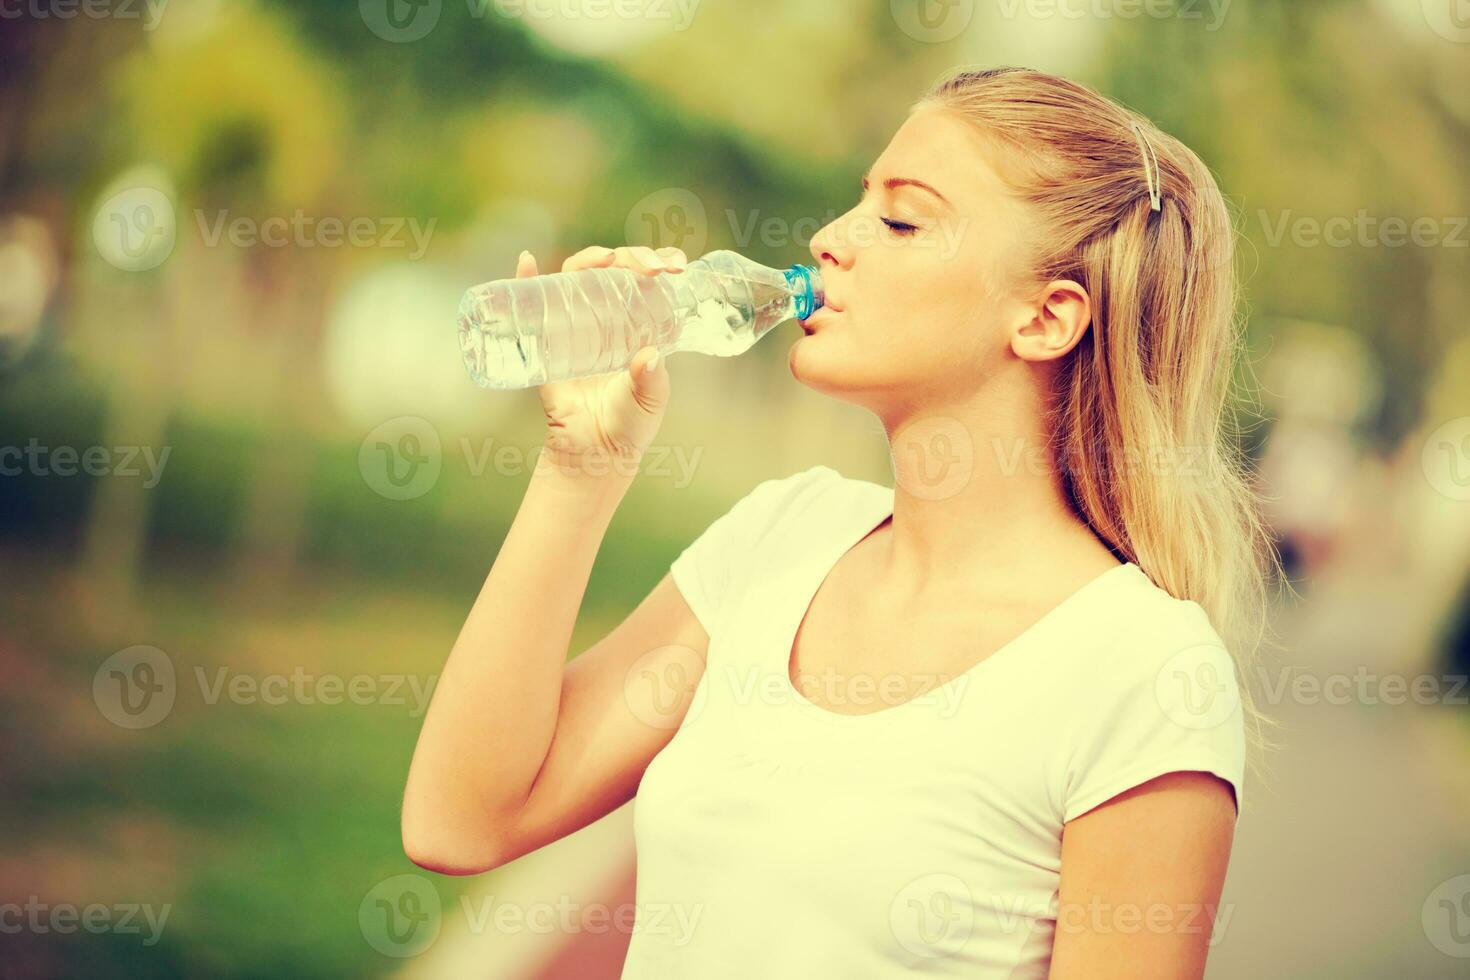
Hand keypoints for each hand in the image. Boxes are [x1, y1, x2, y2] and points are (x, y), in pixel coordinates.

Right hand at [522, 245, 687, 477]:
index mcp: (638, 325)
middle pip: (615, 271)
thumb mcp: (650, 401)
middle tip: (649, 267)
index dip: (660, 262)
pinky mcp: (549, 340)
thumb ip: (651, 381)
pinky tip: (527, 262)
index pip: (649, 282)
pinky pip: (535, 305)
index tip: (675, 263)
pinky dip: (527, 279)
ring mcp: (576, 324)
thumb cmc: (629, 425)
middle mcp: (608, 317)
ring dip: (590, 260)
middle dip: (632, 257)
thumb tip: (648, 356)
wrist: (593, 452)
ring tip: (604, 259)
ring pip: (579, 277)